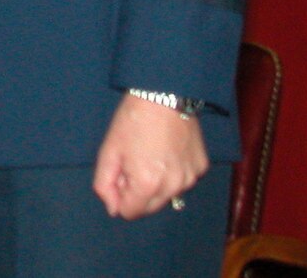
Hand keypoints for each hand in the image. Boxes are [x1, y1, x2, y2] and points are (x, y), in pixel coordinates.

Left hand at [92, 93, 209, 217]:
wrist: (164, 94)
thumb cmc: (132, 120)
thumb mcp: (108, 151)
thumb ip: (104, 184)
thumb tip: (113, 209)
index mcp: (147, 185)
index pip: (130, 213)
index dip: (120, 195)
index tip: (120, 173)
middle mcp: (173, 188)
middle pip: (150, 208)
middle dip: (138, 192)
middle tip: (133, 162)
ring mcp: (190, 178)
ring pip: (168, 196)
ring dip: (157, 184)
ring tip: (151, 153)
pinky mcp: (201, 167)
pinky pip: (183, 181)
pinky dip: (174, 173)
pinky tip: (167, 150)